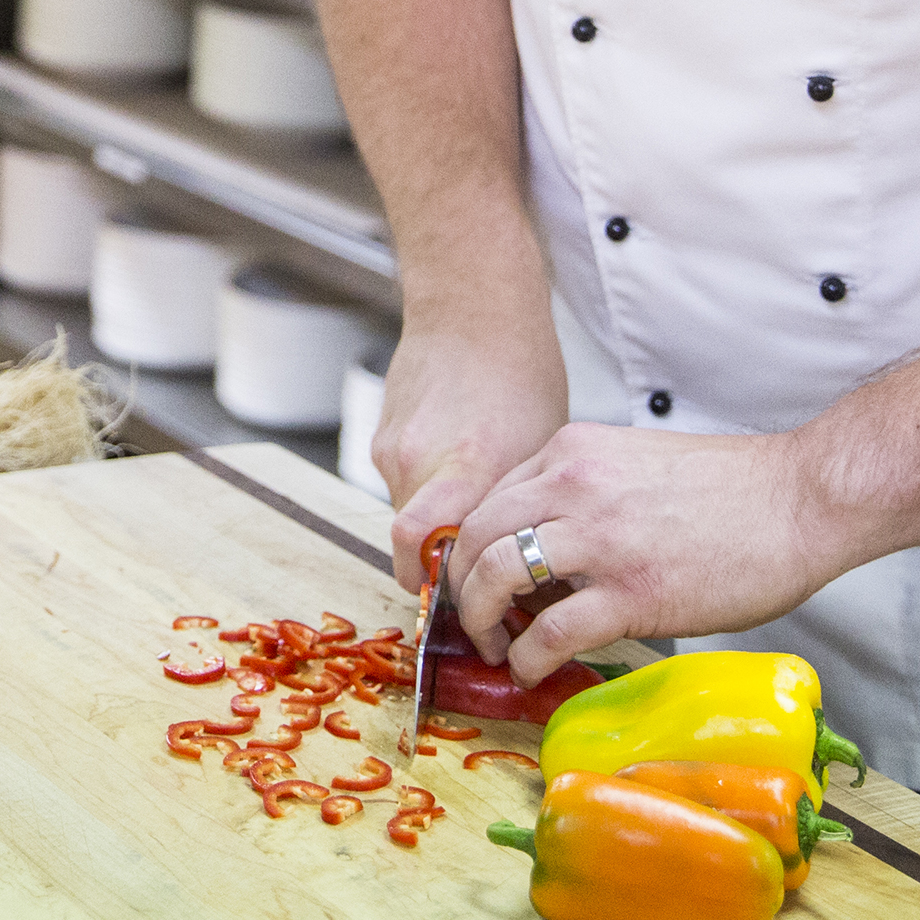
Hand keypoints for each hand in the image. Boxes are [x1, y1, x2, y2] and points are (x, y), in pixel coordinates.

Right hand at [372, 313, 566, 587]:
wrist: (472, 311)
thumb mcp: (539, 450)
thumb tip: (525, 571)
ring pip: (406, 517)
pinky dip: (427, 492)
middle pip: (413, 546)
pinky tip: (457, 470)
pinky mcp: (380, 438)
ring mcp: (392, 449)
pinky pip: (402, 485)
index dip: (439, 588)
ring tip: (475, 507)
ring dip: (436, 527)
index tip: (469, 607)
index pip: (422, 549)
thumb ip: (516, 511)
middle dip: (441, 567)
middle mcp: (418, 460)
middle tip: (479, 575)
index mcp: (467, 464)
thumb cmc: (521, 374)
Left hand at [449, 423, 853, 683]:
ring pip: (495, 578)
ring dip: (481, 622)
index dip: (471, 548)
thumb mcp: (635, 466)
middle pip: (476, 537)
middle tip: (472, 621)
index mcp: (573, 451)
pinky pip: (549, 632)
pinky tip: (533, 669)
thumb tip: (544, 553)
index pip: (489, 498)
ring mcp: (599, 539)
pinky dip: (528, 657)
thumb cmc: (732, 490)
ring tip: (495, 648)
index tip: (474, 580)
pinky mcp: (630, 594)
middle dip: (461, 586)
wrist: (800, 500)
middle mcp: (573, 485)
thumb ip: (582, 495)